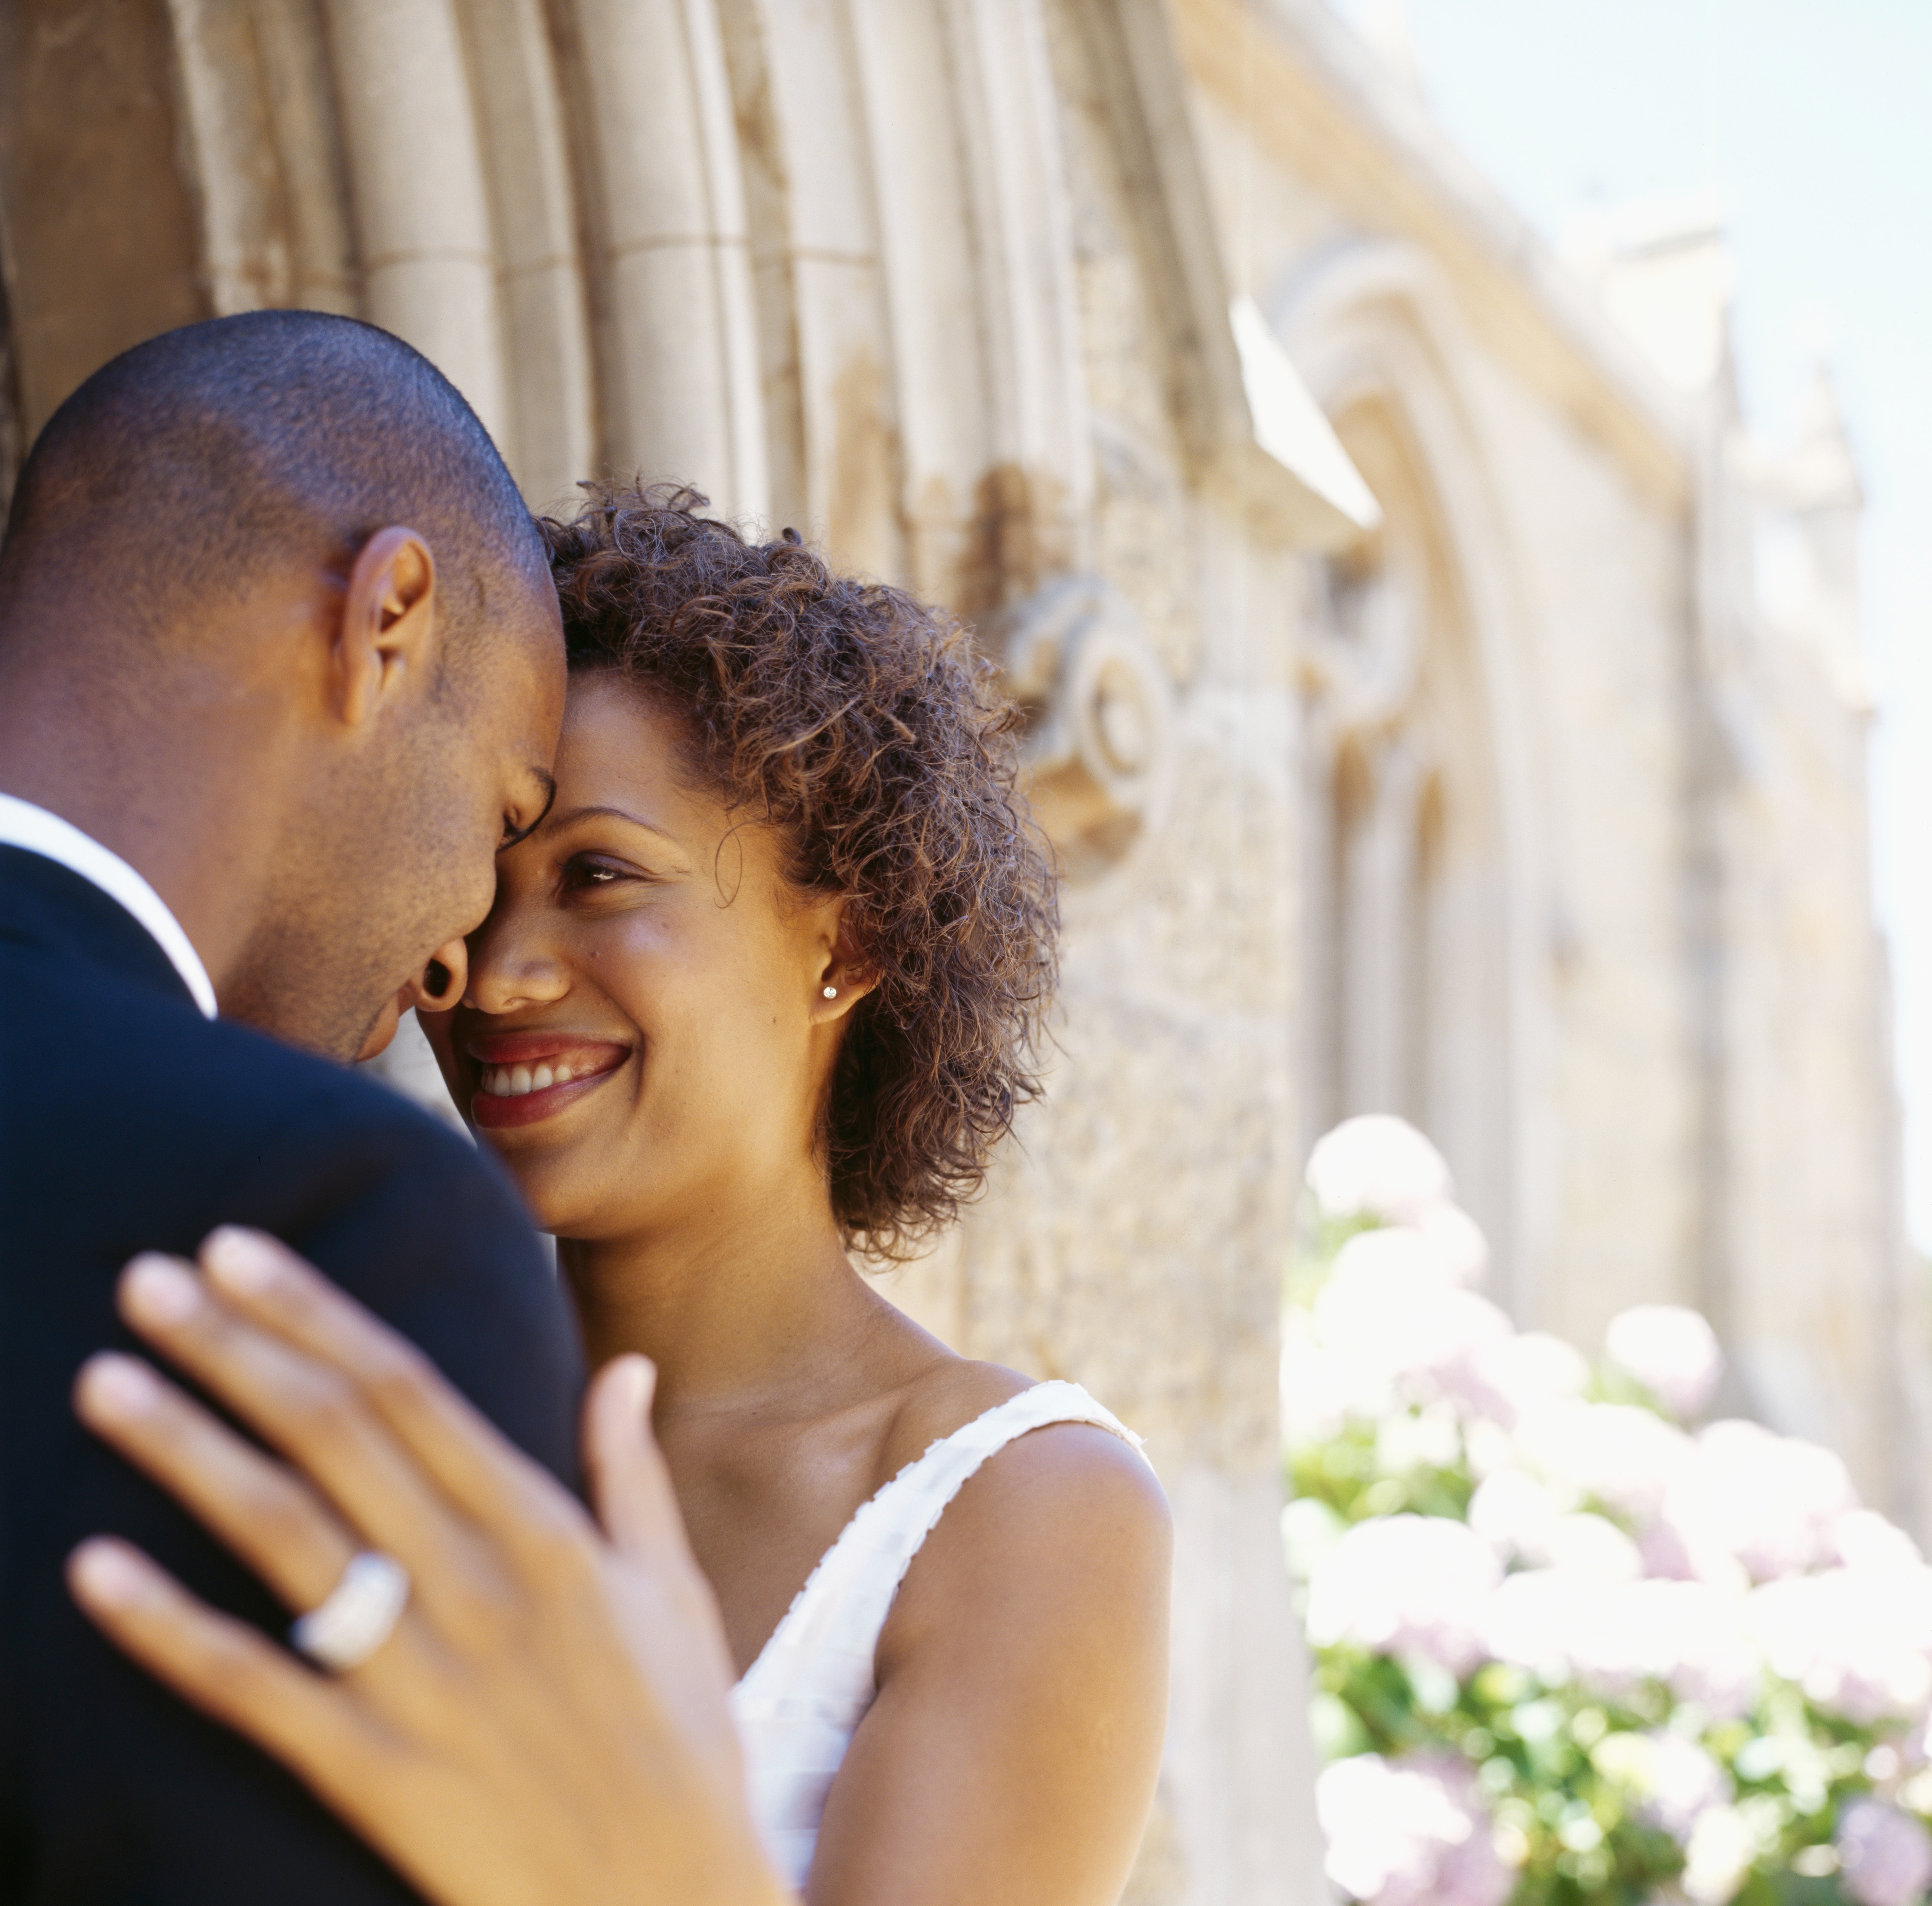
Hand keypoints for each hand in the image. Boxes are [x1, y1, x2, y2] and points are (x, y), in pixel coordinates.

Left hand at [67, 1228, 789, 1905]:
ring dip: (184, 1453)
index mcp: (546, 1535)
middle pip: (333, 1439)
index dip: (318, 1315)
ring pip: (281, 1540)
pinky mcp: (372, 1775)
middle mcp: (474, 1589)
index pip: (408, 1392)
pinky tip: (92, 1570)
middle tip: (148, 1277)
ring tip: (102, 1381)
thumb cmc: (682, 1743)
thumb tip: (626, 1366)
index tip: (242, 1253)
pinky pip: (252, 1689)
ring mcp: (418, 1682)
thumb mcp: (674, 1593)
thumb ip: (632, 1473)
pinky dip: (167, 1630)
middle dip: (235, 1350)